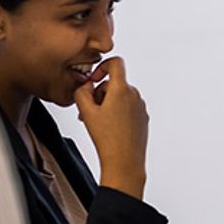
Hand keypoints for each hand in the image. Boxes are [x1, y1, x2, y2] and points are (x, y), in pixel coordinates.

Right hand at [74, 57, 149, 199]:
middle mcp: (135, 95)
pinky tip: (108, 128)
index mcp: (122, 90)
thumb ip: (81, 92)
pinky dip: (117, 113)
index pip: (116, 63)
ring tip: (97, 122)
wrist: (125, 161)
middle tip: (88, 111)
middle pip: (114, 84)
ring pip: (120, 97)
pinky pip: (127, 108)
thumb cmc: (107, 139)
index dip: (102, 67)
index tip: (94, 79)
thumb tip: (86, 85)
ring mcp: (140, 107)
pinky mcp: (142, 117)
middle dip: (99, 94)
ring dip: (107, 104)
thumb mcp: (86, 112)